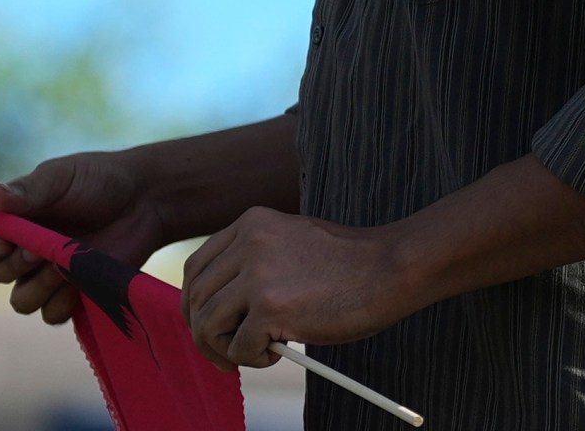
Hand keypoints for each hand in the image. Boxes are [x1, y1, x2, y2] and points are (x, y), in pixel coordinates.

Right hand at [0, 152, 171, 325]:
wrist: (145, 201)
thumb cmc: (99, 180)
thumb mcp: (60, 179)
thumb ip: (26, 192)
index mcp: (10, 218)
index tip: (0, 245)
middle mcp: (22, 248)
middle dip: (15, 265)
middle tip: (41, 250)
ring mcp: (46, 273)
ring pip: (21, 301)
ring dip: (38, 287)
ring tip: (63, 266)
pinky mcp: (73, 293)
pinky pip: (52, 314)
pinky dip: (63, 303)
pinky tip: (80, 282)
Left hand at [178, 207, 409, 369]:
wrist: (391, 268)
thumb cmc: (349, 264)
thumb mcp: (290, 243)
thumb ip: (255, 261)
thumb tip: (223, 305)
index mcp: (250, 224)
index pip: (197, 267)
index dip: (194, 302)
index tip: (203, 324)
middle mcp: (247, 244)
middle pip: (196, 298)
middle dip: (203, 334)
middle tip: (221, 355)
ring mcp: (257, 275)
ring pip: (208, 324)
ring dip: (224, 349)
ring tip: (256, 354)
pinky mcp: (271, 308)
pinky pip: (239, 347)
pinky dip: (250, 359)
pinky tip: (277, 354)